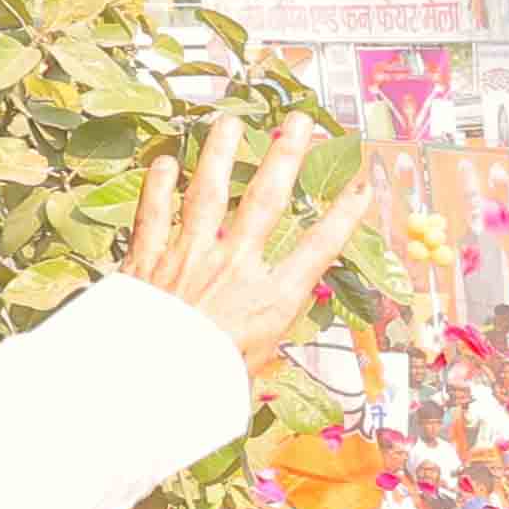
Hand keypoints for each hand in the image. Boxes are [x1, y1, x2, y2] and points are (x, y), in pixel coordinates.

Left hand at [123, 108, 373, 387]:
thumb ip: (266, 333)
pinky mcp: (148, 261)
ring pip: (208, 193)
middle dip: (286, 156)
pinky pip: (153, 214)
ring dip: (221, 153)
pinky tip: (164, 161)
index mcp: (269, 299)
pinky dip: (157, 186)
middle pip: (266, 200)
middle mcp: (233, 268)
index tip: (362, 189)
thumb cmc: (205, 383)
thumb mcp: (255, 365)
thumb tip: (274, 320)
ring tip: (231, 121)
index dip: (344, 217)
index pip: (319, 249)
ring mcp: (189, 258)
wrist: (147, 386)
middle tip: (299, 122)